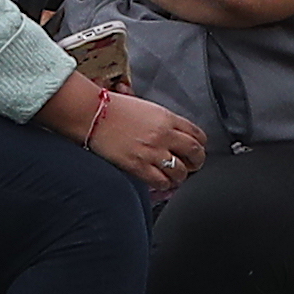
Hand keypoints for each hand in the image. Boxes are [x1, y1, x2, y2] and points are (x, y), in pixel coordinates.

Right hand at [74, 83, 205, 198]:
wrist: (93, 114)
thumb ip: (164, 122)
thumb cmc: (115, 109)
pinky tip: (162, 182)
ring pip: (180, 171)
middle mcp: (163, 135)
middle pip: (194, 153)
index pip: (197, 134)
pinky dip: (165, 184)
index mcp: (167, 118)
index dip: (200, 145)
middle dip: (197, 162)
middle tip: (193, 165)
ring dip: (181, 176)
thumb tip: (174, 134)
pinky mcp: (138, 166)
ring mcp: (151, 151)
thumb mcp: (147, 108)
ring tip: (176, 176)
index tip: (198, 149)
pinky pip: (161, 181)